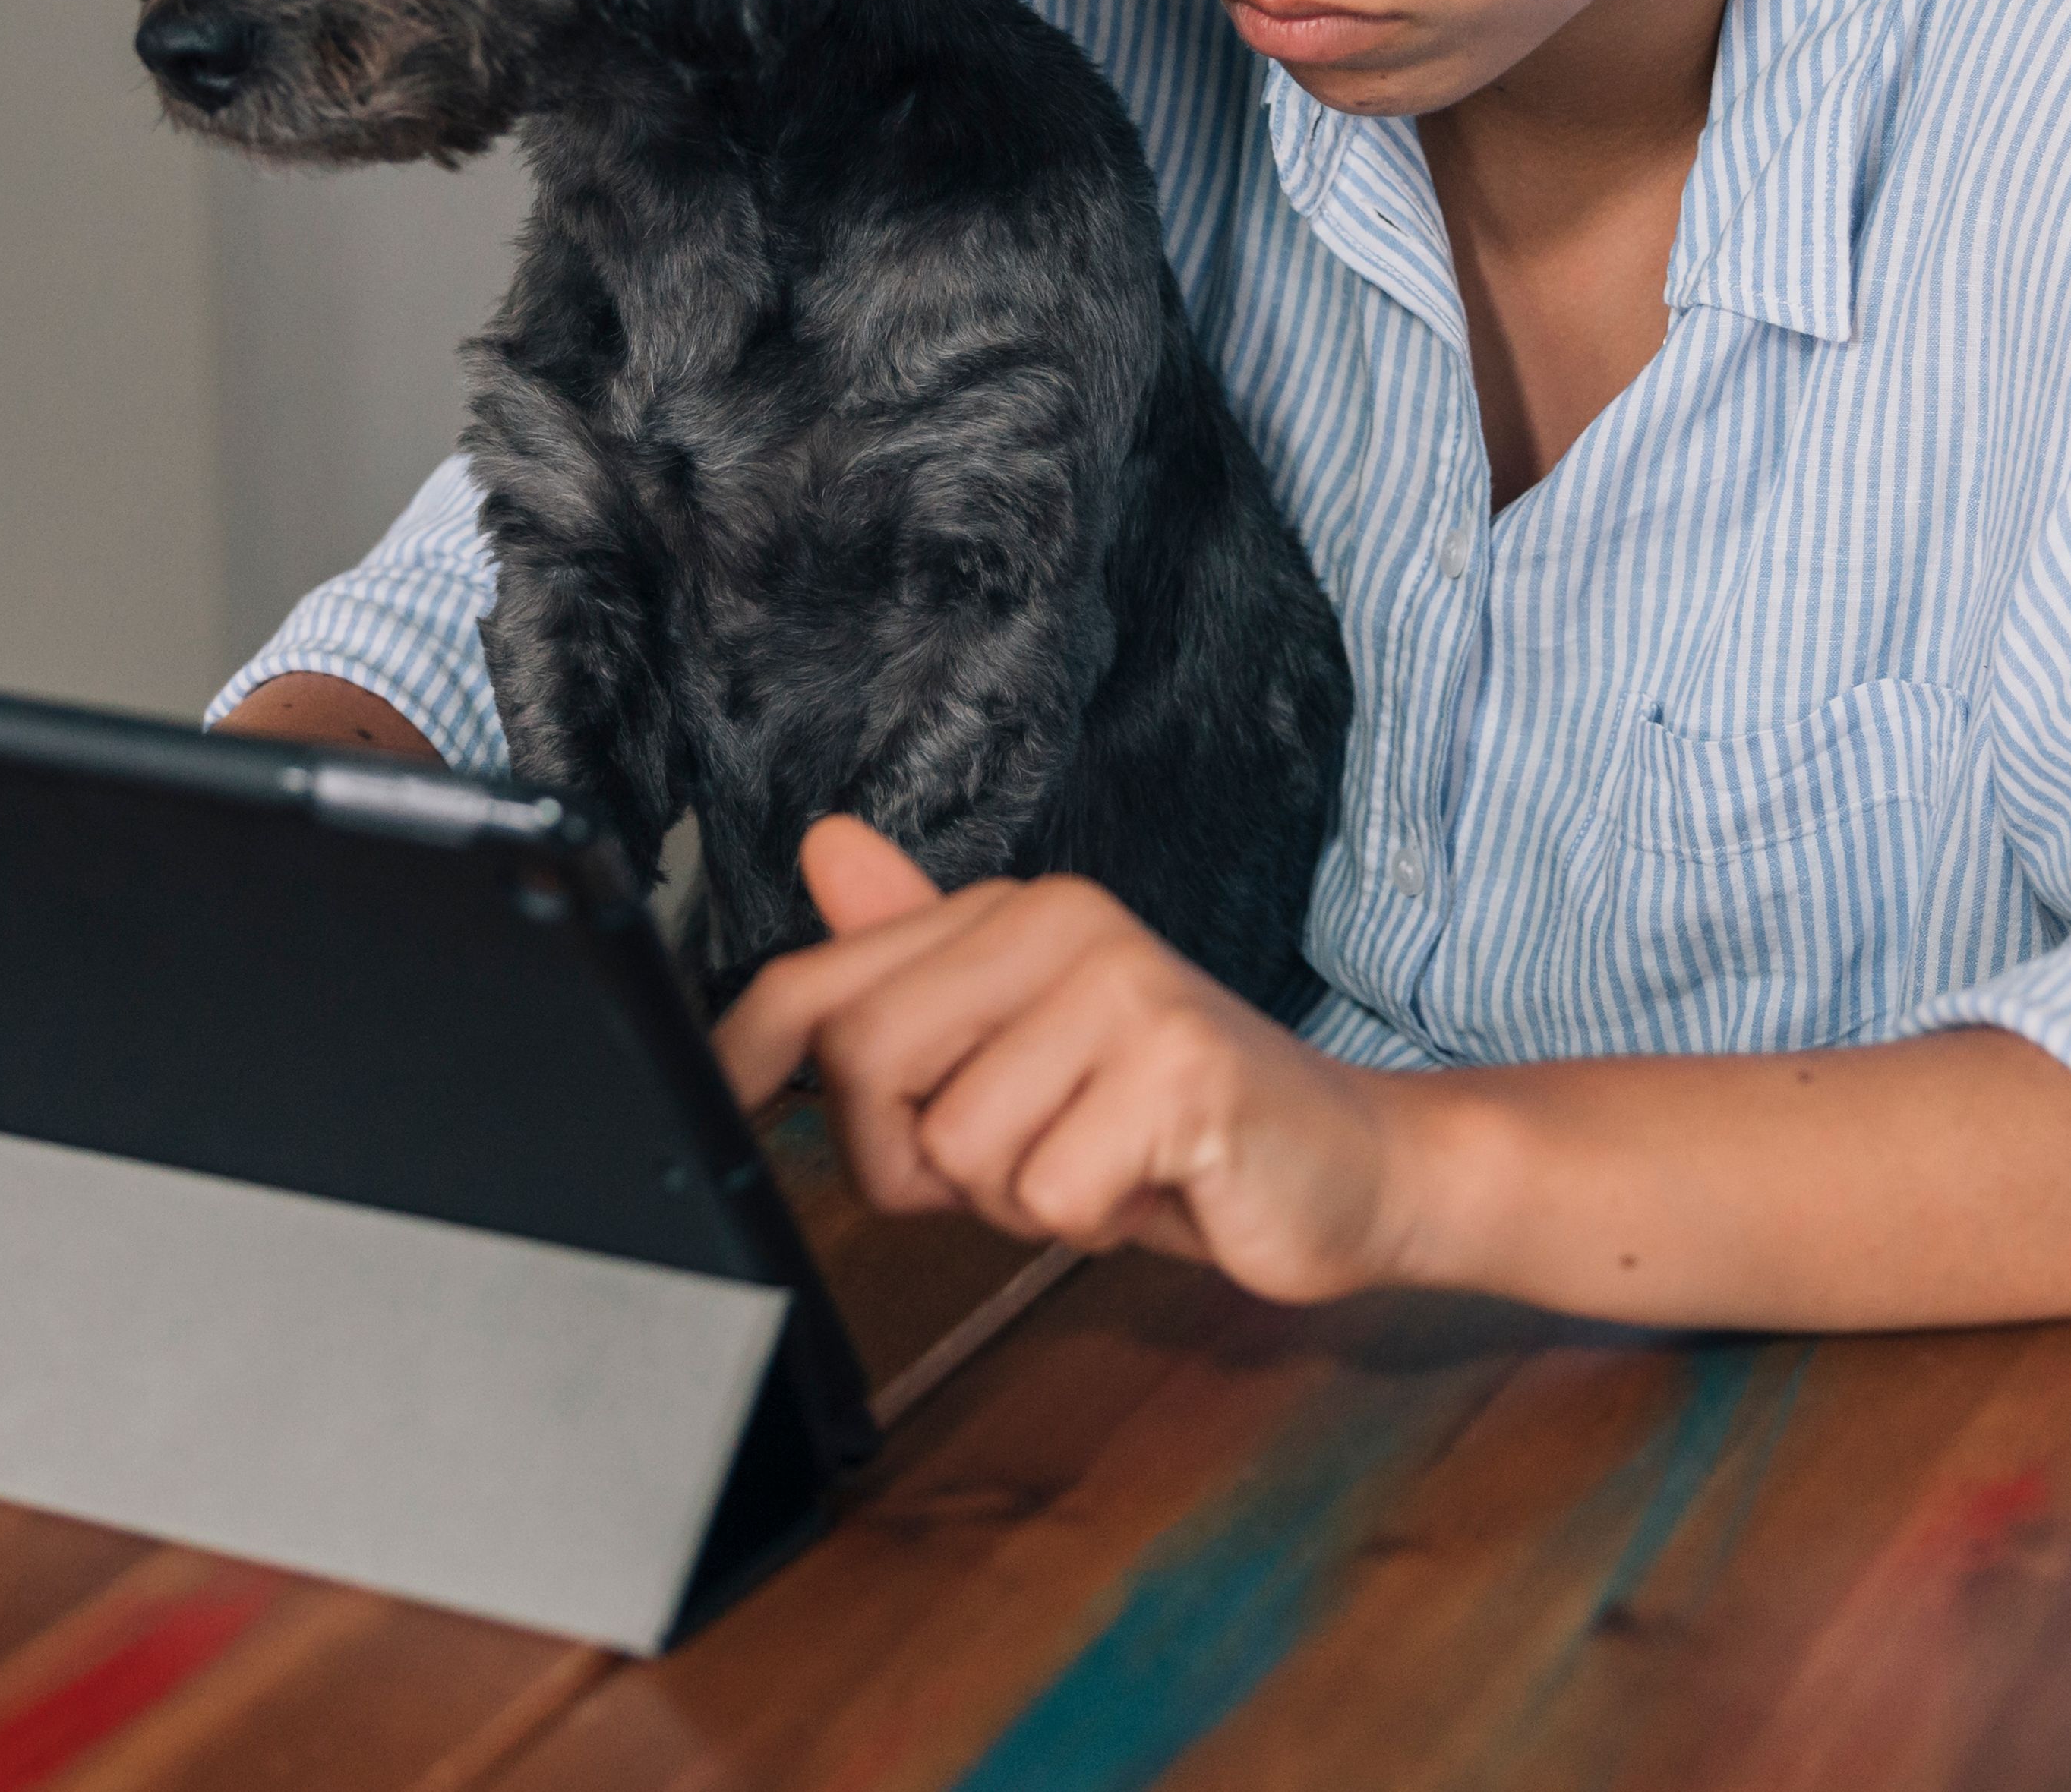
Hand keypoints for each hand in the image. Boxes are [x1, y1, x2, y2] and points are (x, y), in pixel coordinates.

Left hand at [714, 819, 1418, 1304]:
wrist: (1354, 1165)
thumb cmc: (1172, 1121)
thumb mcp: (1027, 1048)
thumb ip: (922, 963)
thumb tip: (823, 848)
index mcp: (1015, 914)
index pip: (825, 981)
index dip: (746, 1057)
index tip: (717, 1111)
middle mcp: (1065, 924)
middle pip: (868, 1068)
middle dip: (918, 1161)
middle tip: (1020, 1162)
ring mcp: (1127, 990)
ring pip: (958, 1149)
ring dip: (1019, 1200)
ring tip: (1104, 1162)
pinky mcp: (1182, 1071)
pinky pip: (1048, 1196)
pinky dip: (1093, 1222)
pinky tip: (1154, 1183)